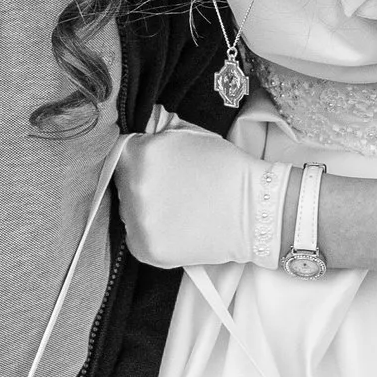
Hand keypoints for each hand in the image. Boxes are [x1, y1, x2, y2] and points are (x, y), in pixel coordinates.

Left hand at [115, 128, 260, 267]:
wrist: (255, 209)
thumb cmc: (224, 168)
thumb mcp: (188, 134)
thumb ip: (155, 130)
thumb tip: (138, 127)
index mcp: (140, 154)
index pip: (120, 154)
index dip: (139, 159)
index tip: (156, 166)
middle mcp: (134, 187)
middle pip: (123, 184)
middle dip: (141, 184)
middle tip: (171, 188)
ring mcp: (139, 221)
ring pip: (128, 213)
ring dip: (144, 210)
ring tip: (177, 208)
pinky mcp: (147, 249)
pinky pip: (137, 239)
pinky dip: (151, 234)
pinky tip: (176, 227)